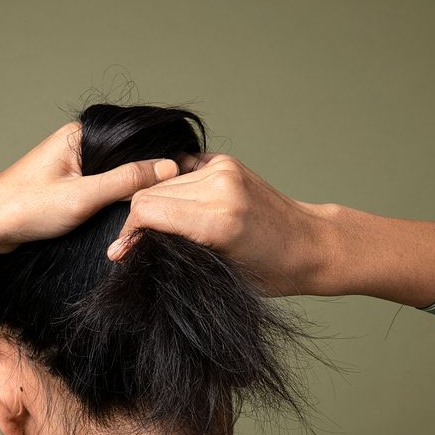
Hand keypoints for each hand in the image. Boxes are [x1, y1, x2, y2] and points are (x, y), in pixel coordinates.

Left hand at [0, 121, 179, 253]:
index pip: (136, 139)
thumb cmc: (22, 208)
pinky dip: (117, 203)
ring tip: (155, 209)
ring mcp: (74, 167)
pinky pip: (104, 191)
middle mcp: (79, 145)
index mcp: (82, 135)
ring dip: (133, 193)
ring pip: (117, 177)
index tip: (188, 176)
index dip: (163, 157)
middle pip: (129, 158)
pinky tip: (128, 217)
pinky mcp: (69, 189)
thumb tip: (168, 168)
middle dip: (150, 178)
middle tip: (174, 199)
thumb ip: (126, 181)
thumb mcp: (83, 196)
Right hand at [107, 152, 334, 297]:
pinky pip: (180, 173)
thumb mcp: (215, 273)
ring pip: (161, 183)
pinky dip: (172, 192)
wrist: (311, 245)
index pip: (146, 211)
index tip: (123, 255)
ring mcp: (224, 169)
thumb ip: (170, 253)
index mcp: (218, 218)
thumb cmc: (269, 272)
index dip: (129, 235)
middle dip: (138, 222)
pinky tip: (178, 211)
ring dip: (155, 207)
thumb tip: (123, 249)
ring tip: (161, 233)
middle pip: (149, 194)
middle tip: (136, 249)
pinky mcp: (226, 162)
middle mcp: (220, 186)